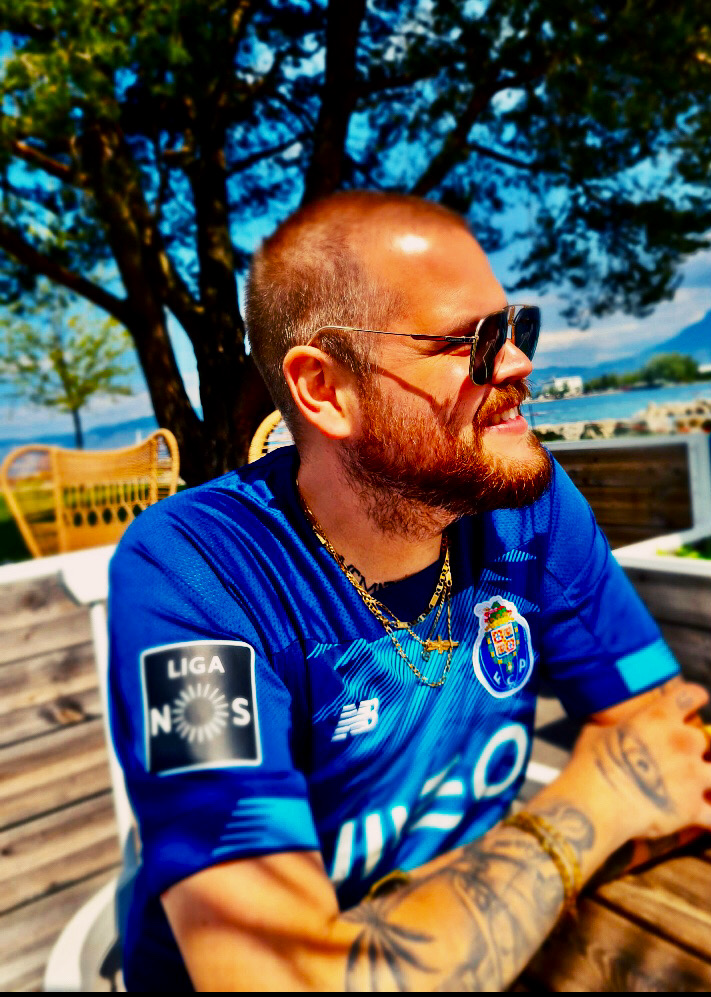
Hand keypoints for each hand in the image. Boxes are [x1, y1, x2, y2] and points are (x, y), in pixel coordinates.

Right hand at [560, 681, 710, 851]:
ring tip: (692, 786)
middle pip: (705, 739)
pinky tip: (702, 816)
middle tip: (676, 760)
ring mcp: (692, 776)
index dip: (693, 699)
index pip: (692, 695)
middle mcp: (683, 742)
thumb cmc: (590, 764)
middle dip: (694, 749)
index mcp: (660, 717)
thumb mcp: (597, 731)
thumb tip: (612, 726)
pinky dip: (708, 816)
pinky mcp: (692, 808)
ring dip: (706, 779)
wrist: (594, 803)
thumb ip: (617, 726)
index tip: (689, 708)